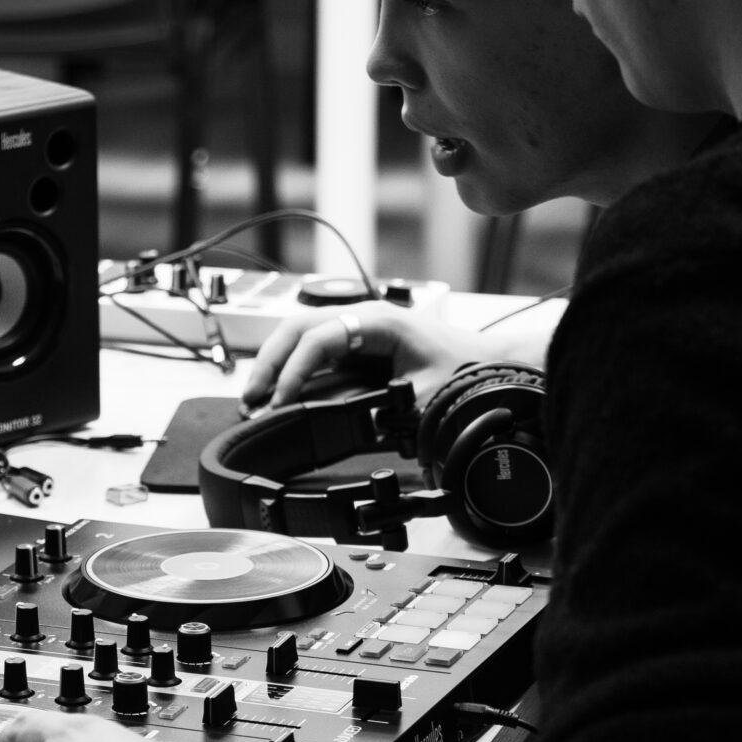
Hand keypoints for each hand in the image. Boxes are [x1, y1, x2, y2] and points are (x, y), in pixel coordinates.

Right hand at [239, 302, 484, 412]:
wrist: (491, 363)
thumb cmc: (465, 373)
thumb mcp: (423, 397)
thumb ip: (380, 410)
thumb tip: (337, 424)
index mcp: (379, 322)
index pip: (319, 338)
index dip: (294, 371)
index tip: (280, 402)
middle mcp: (364, 316)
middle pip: (297, 327)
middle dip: (269, 362)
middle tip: (251, 399)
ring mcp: (359, 326)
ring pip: (300, 334)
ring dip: (275, 363)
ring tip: (255, 398)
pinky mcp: (359, 342)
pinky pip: (314, 348)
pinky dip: (292, 368)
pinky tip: (279, 392)